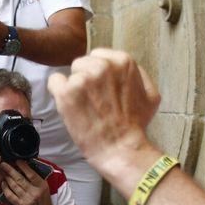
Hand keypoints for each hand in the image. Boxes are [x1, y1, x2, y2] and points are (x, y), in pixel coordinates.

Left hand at [0, 162, 53, 204]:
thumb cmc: (44, 201)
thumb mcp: (45, 187)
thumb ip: (36, 178)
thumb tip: (25, 167)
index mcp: (42, 186)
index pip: (31, 174)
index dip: (23, 166)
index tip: (17, 161)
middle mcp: (34, 193)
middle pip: (20, 179)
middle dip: (10, 170)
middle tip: (4, 164)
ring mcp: (26, 199)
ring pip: (14, 186)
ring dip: (7, 177)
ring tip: (3, 171)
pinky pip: (10, 195)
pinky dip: (5, 188)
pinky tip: (3, 183)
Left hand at [47, 49, 161, 180]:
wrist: (120, 148)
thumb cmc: (135, 125)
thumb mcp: (150, 96)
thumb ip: (138, 75)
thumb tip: (121, 67)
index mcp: (123, 61)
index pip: (99, 56)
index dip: (97, 74)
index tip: (101, 90)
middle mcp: (103, 65)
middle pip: (82, 63)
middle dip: (85, 79)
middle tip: (93, 101)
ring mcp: (83, 78)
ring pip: (69, 73)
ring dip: (74, 88)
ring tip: (84, 107)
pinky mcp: (67, 92)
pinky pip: (54, 81)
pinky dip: (58, 93)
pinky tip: (70, 107)